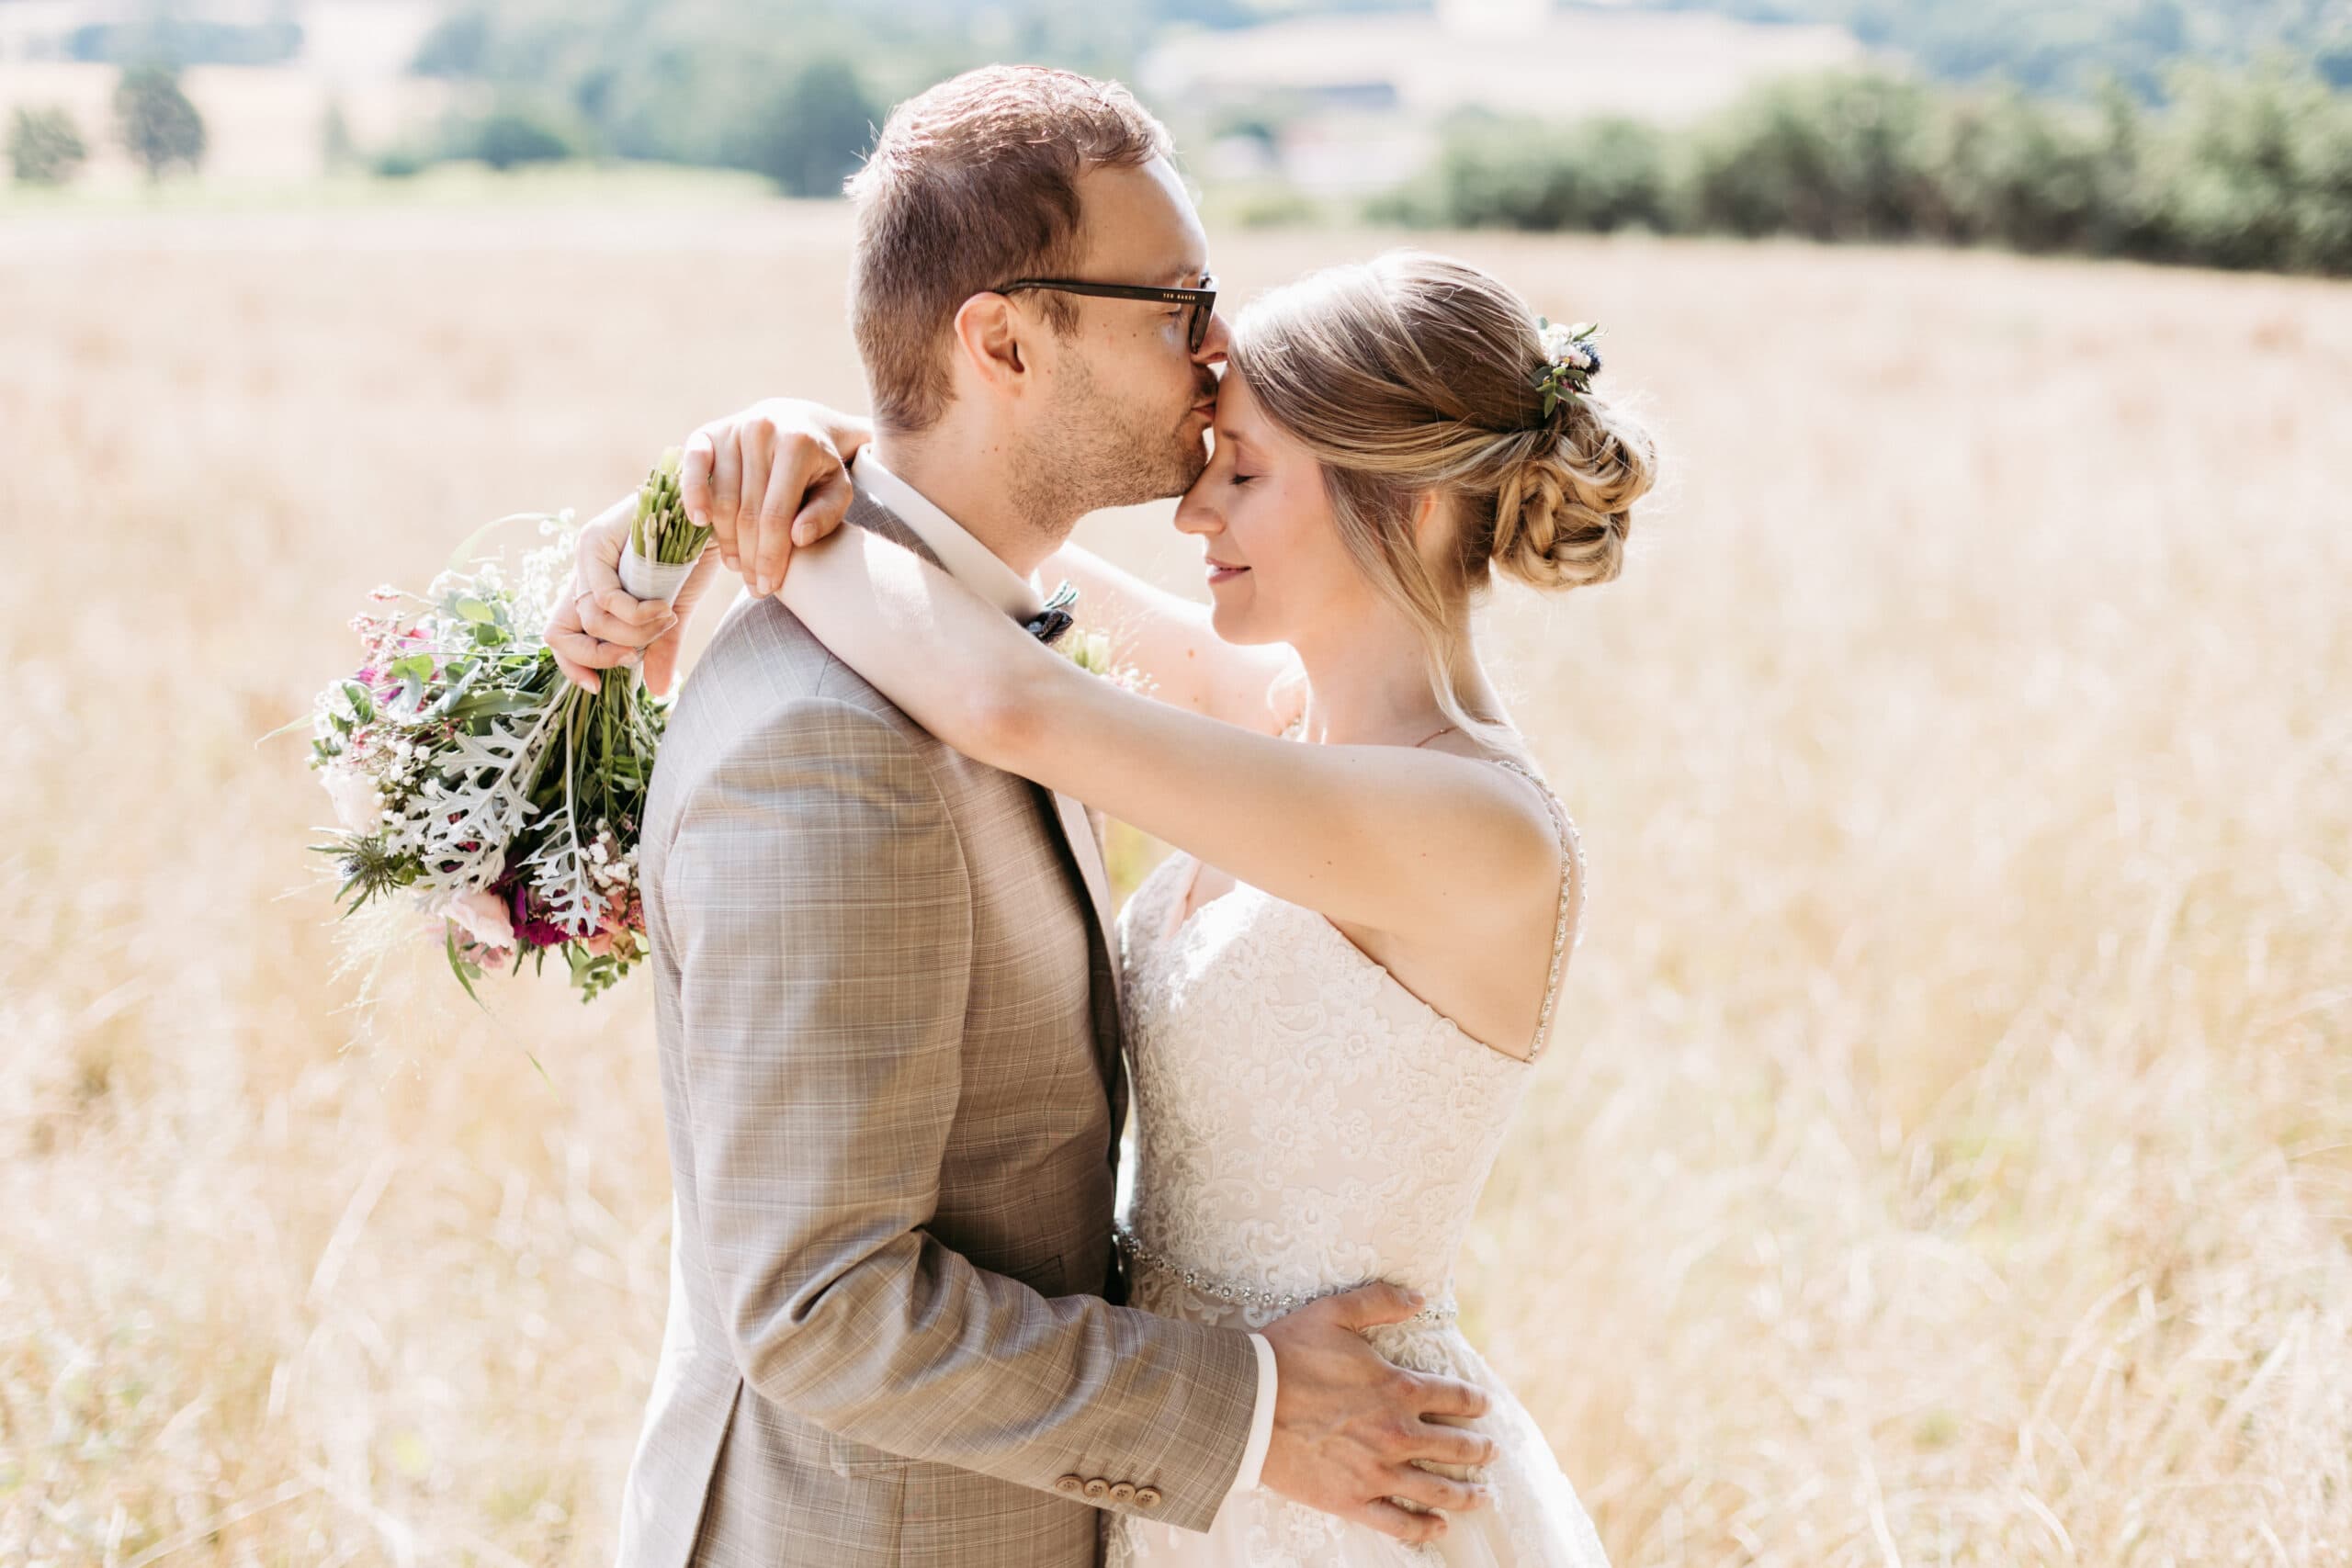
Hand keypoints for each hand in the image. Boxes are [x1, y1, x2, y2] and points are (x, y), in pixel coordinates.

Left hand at [546, 499, 713, 696]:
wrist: (712, 511)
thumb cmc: (696, 553)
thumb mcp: (675, 610)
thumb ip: (660, 646)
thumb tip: (656, 690)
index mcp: (597, 590)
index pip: (562, 637)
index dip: (573, 666)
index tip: (599, 686)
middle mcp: (583, 574)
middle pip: (557, 634)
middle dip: (598, 657)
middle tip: (634, 656)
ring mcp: (585, 556)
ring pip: (589, 620)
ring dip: (632, 633)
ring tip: (666, 617)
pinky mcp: (595, 541)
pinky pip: (604, 598)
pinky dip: (635, 614)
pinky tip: (663, 607)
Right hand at [680, 398, 863, 598]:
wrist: (799, 422)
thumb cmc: (820, 467)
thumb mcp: (838, 490)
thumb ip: (826, 515)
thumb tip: (798, 537)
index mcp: (797, 444)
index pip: (777, 515)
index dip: (770, 556)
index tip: (769, 586)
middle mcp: (762, 431)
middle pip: (747, 513)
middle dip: (750, 557)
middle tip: (755, 586)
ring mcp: (732, 429)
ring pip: (722, 500)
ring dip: (726, 541)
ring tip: (738, 566)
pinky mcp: (708, 433)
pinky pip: (694, 467)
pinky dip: (692, 495)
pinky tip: (699, 521)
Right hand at [1258, 1284, 1498, 1545]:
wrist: (1246, 1404)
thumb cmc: (1287, 1354)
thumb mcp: (1333, 1312)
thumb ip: (1380, 1302)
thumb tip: (1420, 1298)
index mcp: (1399, 1388)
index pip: (1454, 1397)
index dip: (1474, 1402)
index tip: (1483, 1406)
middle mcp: (1398, 1434)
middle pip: (1455, 1447)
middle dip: (1479, 1449)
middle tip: (1492, 1451)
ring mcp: (1378, 1472)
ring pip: (1437, 1489)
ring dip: (1466, 1494)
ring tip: (1482, 1496)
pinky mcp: (1352, 1500)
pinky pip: (1399, 1523)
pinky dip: (1424, 1529)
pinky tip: (1438, 1528)